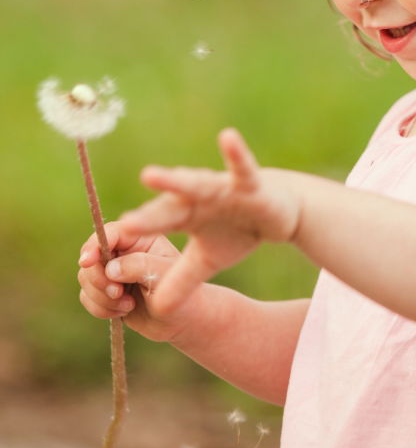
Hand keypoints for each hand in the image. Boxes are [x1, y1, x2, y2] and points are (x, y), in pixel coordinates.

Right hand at [77, 222, 199, 342]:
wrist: (180, 321)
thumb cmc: (180, 293)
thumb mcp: (163, 276)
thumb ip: (139, 265)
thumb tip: (110, 268)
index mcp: (139, 238)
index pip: (108, 233)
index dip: (94, 245)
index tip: (87, 261)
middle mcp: (122, 250)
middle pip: (91, 257)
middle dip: (99, 279)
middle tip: (118, 292)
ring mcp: (112, 270)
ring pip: (86, 279)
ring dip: (102, 297)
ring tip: (127, 305)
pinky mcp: (105, 291)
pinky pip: (87, 298)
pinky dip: (101, 308)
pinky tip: (123, 312)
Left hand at [118, 128, 301, 315]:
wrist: (277, 209)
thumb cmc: (238, 229)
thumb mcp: (208, 261)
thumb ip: (182, 280)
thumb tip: (156, 310)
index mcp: (186, 216)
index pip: (155, 226)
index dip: (134, 236)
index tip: (106, 251)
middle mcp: (198, 199)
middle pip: (168, 206)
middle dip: (148, 215)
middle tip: (123, 224)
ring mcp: (223, 188)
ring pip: (197, 184)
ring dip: (176, 181)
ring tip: (148, 176)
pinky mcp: (250, 182)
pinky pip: (243, 166)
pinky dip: (236, 153)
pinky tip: (227, 137)